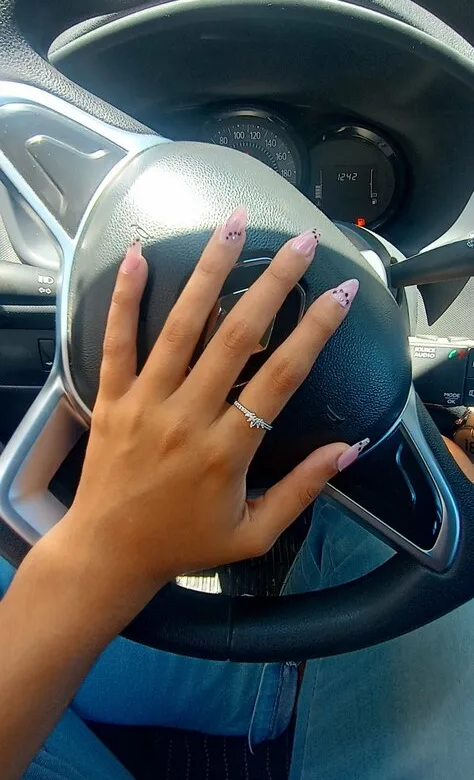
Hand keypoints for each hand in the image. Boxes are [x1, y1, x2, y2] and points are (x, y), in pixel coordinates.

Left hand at [43, 208, 364, 627]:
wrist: (109, 554)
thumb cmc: (185, 542)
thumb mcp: (255, 533)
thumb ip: (304, 489)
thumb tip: (350, 448)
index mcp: (229, 448)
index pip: (282, 375)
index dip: (316, 329)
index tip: (341, 291)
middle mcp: (189, 416)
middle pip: (238, 335)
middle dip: (274, 282)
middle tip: (299, 241)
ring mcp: (147, 403)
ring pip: (182, 326)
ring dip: (210, 271)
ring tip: (232, 226)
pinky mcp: (112, 398)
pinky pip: (117, 341)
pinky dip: (124, 297)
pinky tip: (138, 256)